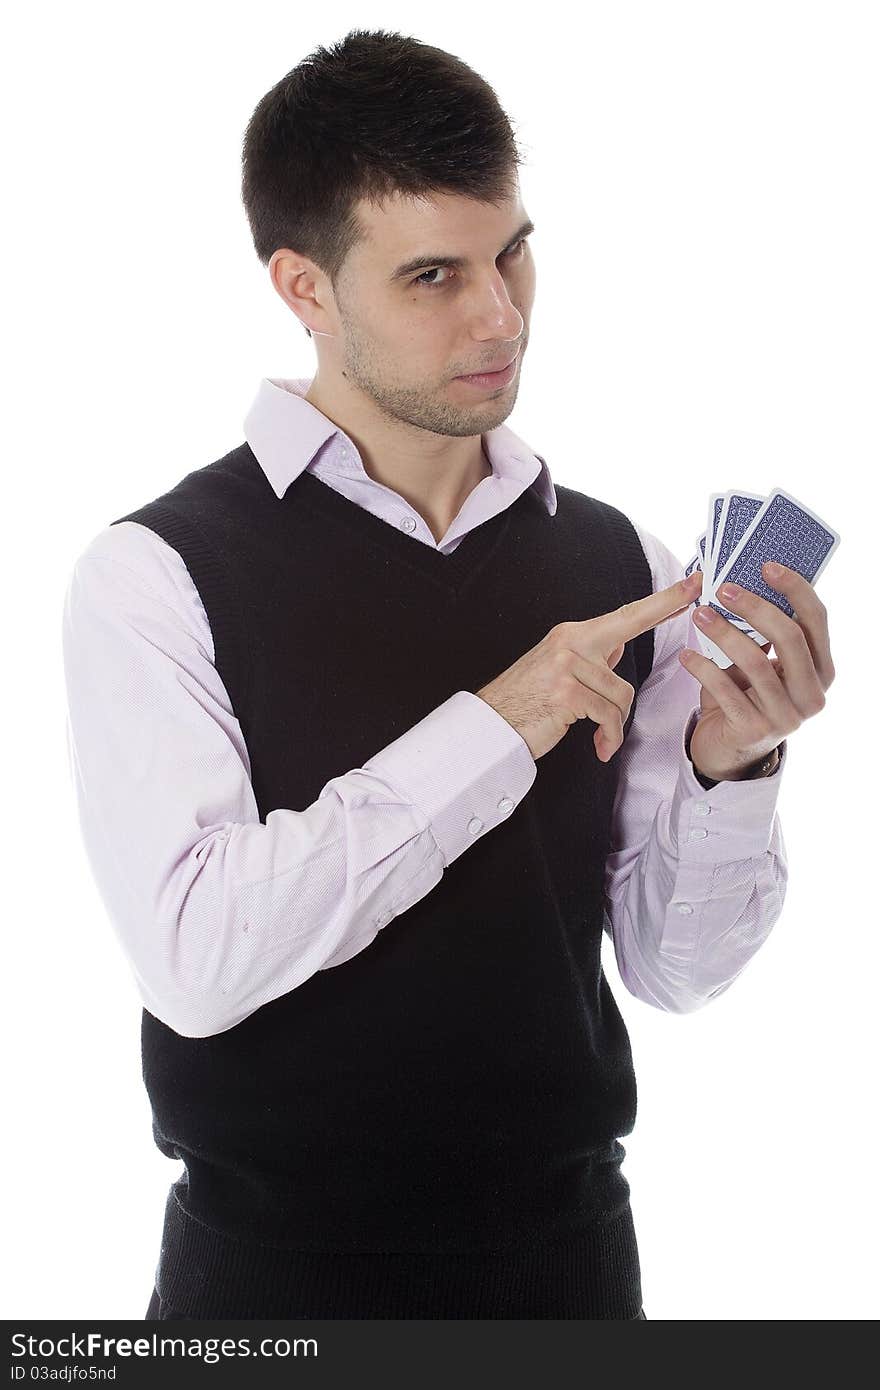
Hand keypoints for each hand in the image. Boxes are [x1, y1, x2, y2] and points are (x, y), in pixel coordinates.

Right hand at [477, 570, 703, 760]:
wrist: (492, 727)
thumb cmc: (526, 702)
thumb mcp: (558, 670)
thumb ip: (592, 656)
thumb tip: (619, 643)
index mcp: (572, 635)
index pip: (624, 615)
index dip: (660, 601)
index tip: (689, 585)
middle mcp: (570, 642)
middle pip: (630, 625)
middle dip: (665, 604)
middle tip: (695, 586)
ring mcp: (567, 665)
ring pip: (622, 692)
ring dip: (615, 721)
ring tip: (600, 734)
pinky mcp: (567, 692)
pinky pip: (609, 716)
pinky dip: (609, 736)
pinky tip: (600, 745)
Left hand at [680, 561, 835, 780]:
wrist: (728, 750)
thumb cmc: (746, 697)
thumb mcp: (762, 664)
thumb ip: (763, 634)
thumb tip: (743, 584)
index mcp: (821, 670)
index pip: (816, 621)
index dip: (795, 589)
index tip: (767, 566)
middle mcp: (812, 695)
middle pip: (790, 638)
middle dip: (755, 608)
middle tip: (723, 589)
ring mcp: (786, 717)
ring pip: (756, 662)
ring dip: (723, 632)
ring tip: (699, 615)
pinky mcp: (754, 731)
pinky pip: (726, 690)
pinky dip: (703, 668)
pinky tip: (686, 656)